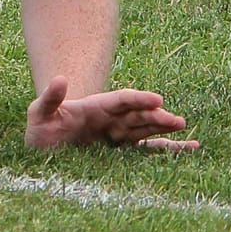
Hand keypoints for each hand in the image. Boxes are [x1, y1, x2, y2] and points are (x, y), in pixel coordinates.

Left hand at [24, 76, 198, 151]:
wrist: (41, 152)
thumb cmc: (41, 130)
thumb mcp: (40, 113)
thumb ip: (50, 98)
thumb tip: (59, 79)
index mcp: (95, 107)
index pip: (122, 100)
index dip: (139, 99)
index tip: (157, 100)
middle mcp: (111, 119)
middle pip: (138, 114)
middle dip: (156, 116)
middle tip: (176, 120)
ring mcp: (118, 135)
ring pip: (146, 129)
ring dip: (164, 128)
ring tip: (185, 128)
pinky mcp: (121, 153)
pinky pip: (148, 149)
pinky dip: (168, 149)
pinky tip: (190, 147)